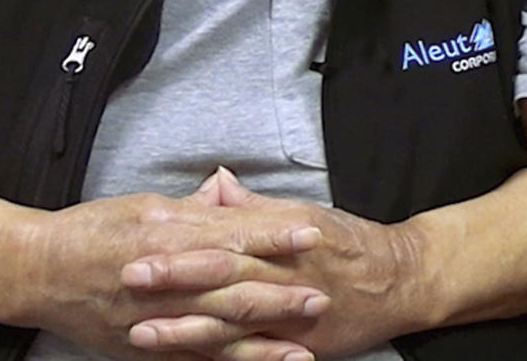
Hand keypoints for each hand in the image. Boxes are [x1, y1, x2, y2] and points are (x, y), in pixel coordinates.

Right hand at [0, 176, 330, 360]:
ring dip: (265, 333)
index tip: (310, 231)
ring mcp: (157, 315)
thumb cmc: (89, 230)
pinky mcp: (146, 345)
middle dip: (281, 289)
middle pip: (233, 283)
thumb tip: (226, 193)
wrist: (38, 272)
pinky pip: (196, 356)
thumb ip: (188, 206)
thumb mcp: (140, 203)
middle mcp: (166, 275)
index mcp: (166, 231)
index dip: (273, 233)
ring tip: (305, 337)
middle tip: (325, 292)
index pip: (230, 232)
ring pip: (220, 327)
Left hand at [122, 169, 424, 357]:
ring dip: (183, 331)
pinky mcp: (296, 348)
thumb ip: (252, 206)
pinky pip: (252, 358)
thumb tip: (214, 185)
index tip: (142, 241)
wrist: (399, 281)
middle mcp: (279, 277)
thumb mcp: (300, 211)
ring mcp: (287, 318)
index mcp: (277, 239)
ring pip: (228, 328)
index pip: (219, 240)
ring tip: (140, 332)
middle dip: (172, 284)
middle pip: (217, 282)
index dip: (179, 244)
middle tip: (127, 279)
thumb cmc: (345, 240)